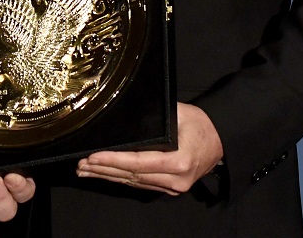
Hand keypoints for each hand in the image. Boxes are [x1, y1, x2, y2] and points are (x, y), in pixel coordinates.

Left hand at [76, 103, 223, 194]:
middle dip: (104, 170)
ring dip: (108, 176)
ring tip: (86, 171)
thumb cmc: (200, 123)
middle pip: (132, 175)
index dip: (113, 160)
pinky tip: (106, 175)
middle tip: (81, 165)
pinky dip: (122, 179)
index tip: (92, 156)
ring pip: (134, 182)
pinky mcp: (172, 188)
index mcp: (179, 161)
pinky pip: (142, 184)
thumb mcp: (179, 113)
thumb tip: (126, 118)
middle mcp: (176, 179)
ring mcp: (174, 187)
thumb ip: (154, 120)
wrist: (221, 139)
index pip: (137, 162)